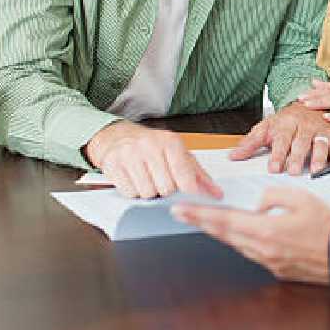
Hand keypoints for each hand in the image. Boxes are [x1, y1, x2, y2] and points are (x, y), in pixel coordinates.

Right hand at [85, 121, 221, 199]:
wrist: (117, 135)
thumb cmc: (152, 146)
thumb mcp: (179, 154)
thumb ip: (199, 176)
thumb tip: (216, 194)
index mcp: (170, 142)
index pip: (184, 174)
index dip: (188, 189)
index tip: (189, 194)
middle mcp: (149, 146)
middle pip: (166, 188)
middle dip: (166, 190)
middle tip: (162, 180)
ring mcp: (130, 155)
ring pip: (147, 192)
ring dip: (149, 192)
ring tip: (147, 178)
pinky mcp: (113, 165)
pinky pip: (130, 193)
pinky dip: (133, 191)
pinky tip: (134, 179)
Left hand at [171, 187, 329, 285]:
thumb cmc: (328, 225)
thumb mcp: (301, 197)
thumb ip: (272, 196)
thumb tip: (257, 204)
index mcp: (265, 230)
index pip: (223, 221)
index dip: (199, 216)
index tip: (180, 210)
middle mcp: (262, 249)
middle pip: (224, 235)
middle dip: (201, 223)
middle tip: (182, 214)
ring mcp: (269, 262)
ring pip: (236, 244)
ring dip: (220, 232)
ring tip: (206, 221)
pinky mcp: (277, 269)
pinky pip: (252, 252)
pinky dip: (241, 241)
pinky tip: (239, 233)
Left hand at [230, 102, 329, 174]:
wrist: (308, 105)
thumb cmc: (286, 121)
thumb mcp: (266, 128)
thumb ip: (250, 143)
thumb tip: (233, 156)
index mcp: (286, 122)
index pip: (281, 139)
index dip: (277, 154)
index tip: (273, 168)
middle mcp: (305, 125)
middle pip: (301, 142)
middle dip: (297, 157)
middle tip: (292, 171)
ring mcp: (321, 130)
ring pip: (321, 143)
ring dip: (319, 157)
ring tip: (315, 170)